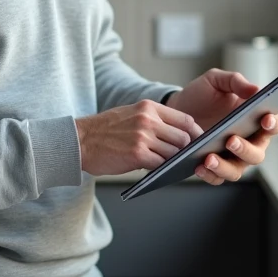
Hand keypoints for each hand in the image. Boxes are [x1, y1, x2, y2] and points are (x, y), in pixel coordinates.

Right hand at [75, 100, 202, 175]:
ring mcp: (143, 136)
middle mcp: (148, 119)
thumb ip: (153, 120)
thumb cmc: (104, 130)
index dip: (195, 133)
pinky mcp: (137, 154)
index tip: (197, 142)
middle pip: (183, 137)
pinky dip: (161, 169)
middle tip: (183, 158)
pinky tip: (154, 169)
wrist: (80, 140)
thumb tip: (177, 135)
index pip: (184, 119)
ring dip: (172, 161)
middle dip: (185, 150)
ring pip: (173, 152)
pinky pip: (160, 164)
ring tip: (166, 165)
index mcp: (148, 107)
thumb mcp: (131, 114)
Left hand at [167, 68, 277, 184]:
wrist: (176, 108)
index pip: (272, 125)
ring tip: (209, 158)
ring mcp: (231, 157)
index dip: (273, 124)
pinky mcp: (214, 167)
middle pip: (257, 153)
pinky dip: (210, 175)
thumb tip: (255, 89)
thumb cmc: (201, 94)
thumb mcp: (215, 80)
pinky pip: (217, 177)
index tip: (265, 119)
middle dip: (246, 149)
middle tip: (231, 140)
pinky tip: (199, 167)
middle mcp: (247, 141)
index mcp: (254, 120)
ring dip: (225, 166)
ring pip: (238, 169)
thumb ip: (235, 81)